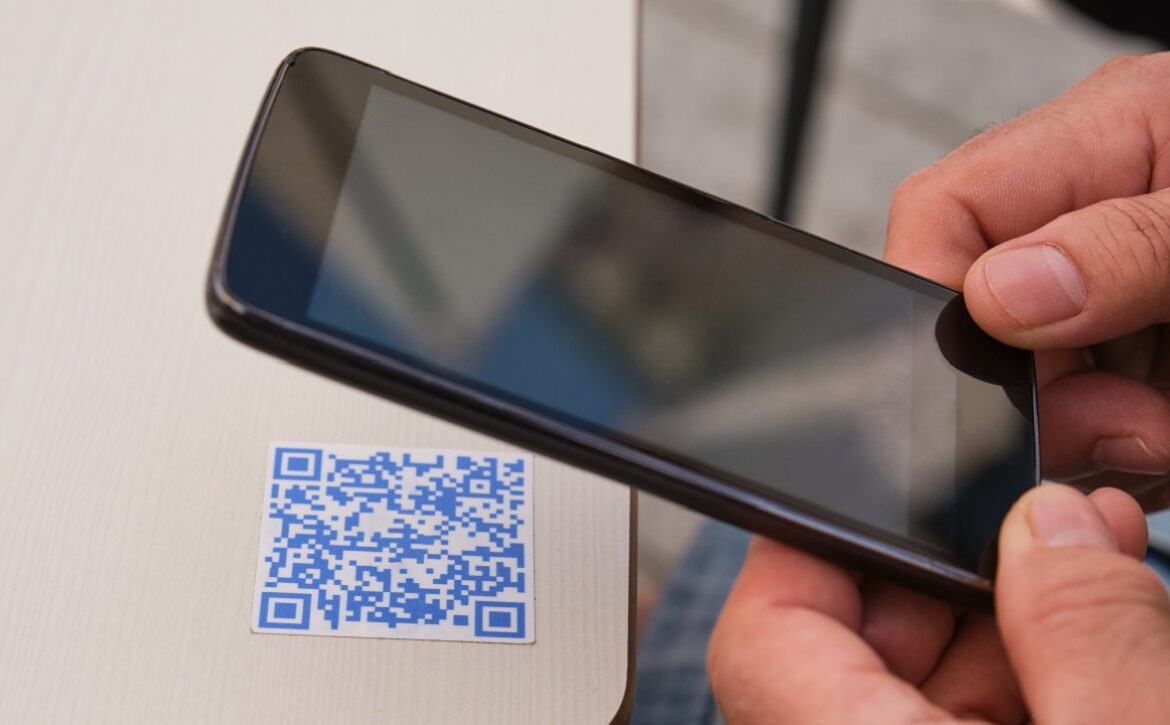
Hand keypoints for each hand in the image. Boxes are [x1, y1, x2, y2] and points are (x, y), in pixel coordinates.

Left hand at [707, 484, 1169, 721]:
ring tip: (1093, 560)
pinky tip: (1099, 635)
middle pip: (849, 644)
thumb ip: (1087, 637)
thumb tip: (1052, 524)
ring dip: (1004, 618)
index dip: (807, 543)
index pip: (762, 637)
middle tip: (1036, 517)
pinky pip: (971, 716)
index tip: (878, 484)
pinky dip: (1029, 672)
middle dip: (943, 569)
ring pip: (919, 680)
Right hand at [886, 53, 1169, 507]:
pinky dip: (1126, 455)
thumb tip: (996, 294)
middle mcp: (1093, 220)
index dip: (935, 295)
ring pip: (1031, 388)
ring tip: (1167, 432)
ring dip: (1092, 436)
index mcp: (1105, 141)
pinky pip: (1090, 426)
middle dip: (1038, 393)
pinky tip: (1167, 442)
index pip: (947, 211)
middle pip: (981, 318)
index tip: (979, 382)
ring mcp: (1116, 298)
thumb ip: (1128, 242)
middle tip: (1133, 428)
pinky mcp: (1143, 361)